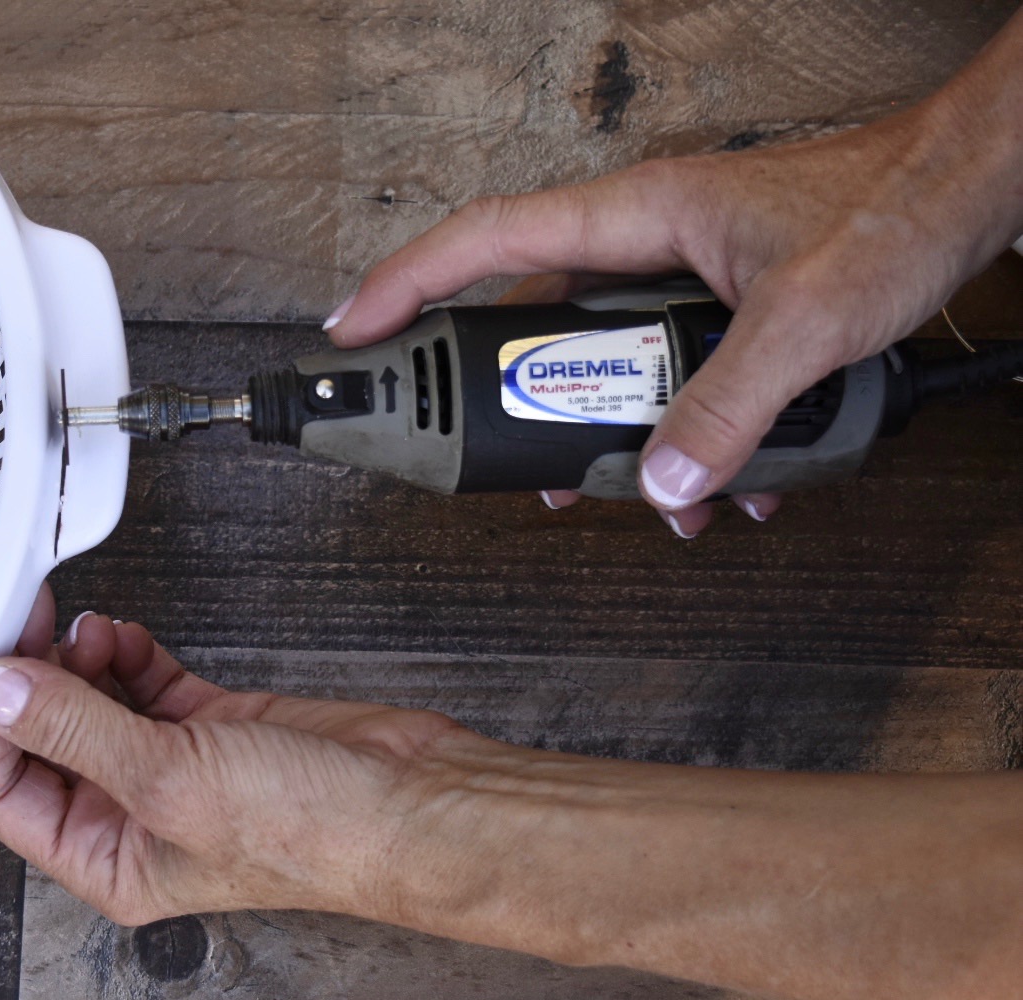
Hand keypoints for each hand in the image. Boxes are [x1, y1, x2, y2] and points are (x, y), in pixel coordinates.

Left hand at [0, 588, 477, 925]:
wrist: (411, 802)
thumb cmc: (313, 832)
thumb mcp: (169, 778)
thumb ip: (75, 728)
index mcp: (106, 860)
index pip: (4, 793)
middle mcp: (130, 818)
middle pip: (44, 739)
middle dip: (32, 680)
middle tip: (30, 623)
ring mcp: (169, 766)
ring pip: (90, 702)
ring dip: (79, 659)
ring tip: (91, 628)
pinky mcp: (208, 724)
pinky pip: (141, 682)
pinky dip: (126, 653)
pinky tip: (128, 635)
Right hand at [325, 60, 1022, 535]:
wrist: (969, 188)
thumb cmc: (891, 208)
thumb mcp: (804, 322)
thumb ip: (728, 408)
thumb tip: (663, 482)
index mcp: (638, 215)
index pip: (488, 239)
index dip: (407, 283)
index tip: (354, 330)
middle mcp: (644, 242)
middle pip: (530, 320)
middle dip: (505, 400)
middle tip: (466, 452)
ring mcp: (674, 276)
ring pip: (599, 363)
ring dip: (604, 436)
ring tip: (614, 494)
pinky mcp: (711, 309)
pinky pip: (658, 377)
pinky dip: (672, 435)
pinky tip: (708, 483)